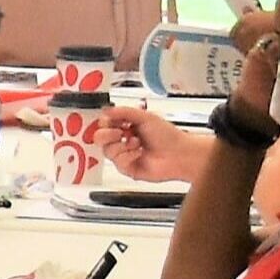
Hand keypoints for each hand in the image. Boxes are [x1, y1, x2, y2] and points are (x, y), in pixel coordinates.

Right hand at [103, 110, 219, 186]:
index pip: (103, 124)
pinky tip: (139, 153)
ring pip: (107, 151)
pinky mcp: (127, 168)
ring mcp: (124, 155)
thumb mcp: (145, 117)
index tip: (112, 121)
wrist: (179, 154)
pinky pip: (117, 162)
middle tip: (120, 132)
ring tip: (137, 143)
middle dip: (108, 134)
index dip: (105, 123)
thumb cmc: (168, 136)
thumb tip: (106, 110)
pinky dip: (128, 156)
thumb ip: (124, 111)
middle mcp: (123, 141)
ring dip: (123, 145)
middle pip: (99, 138)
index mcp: (126, 126)